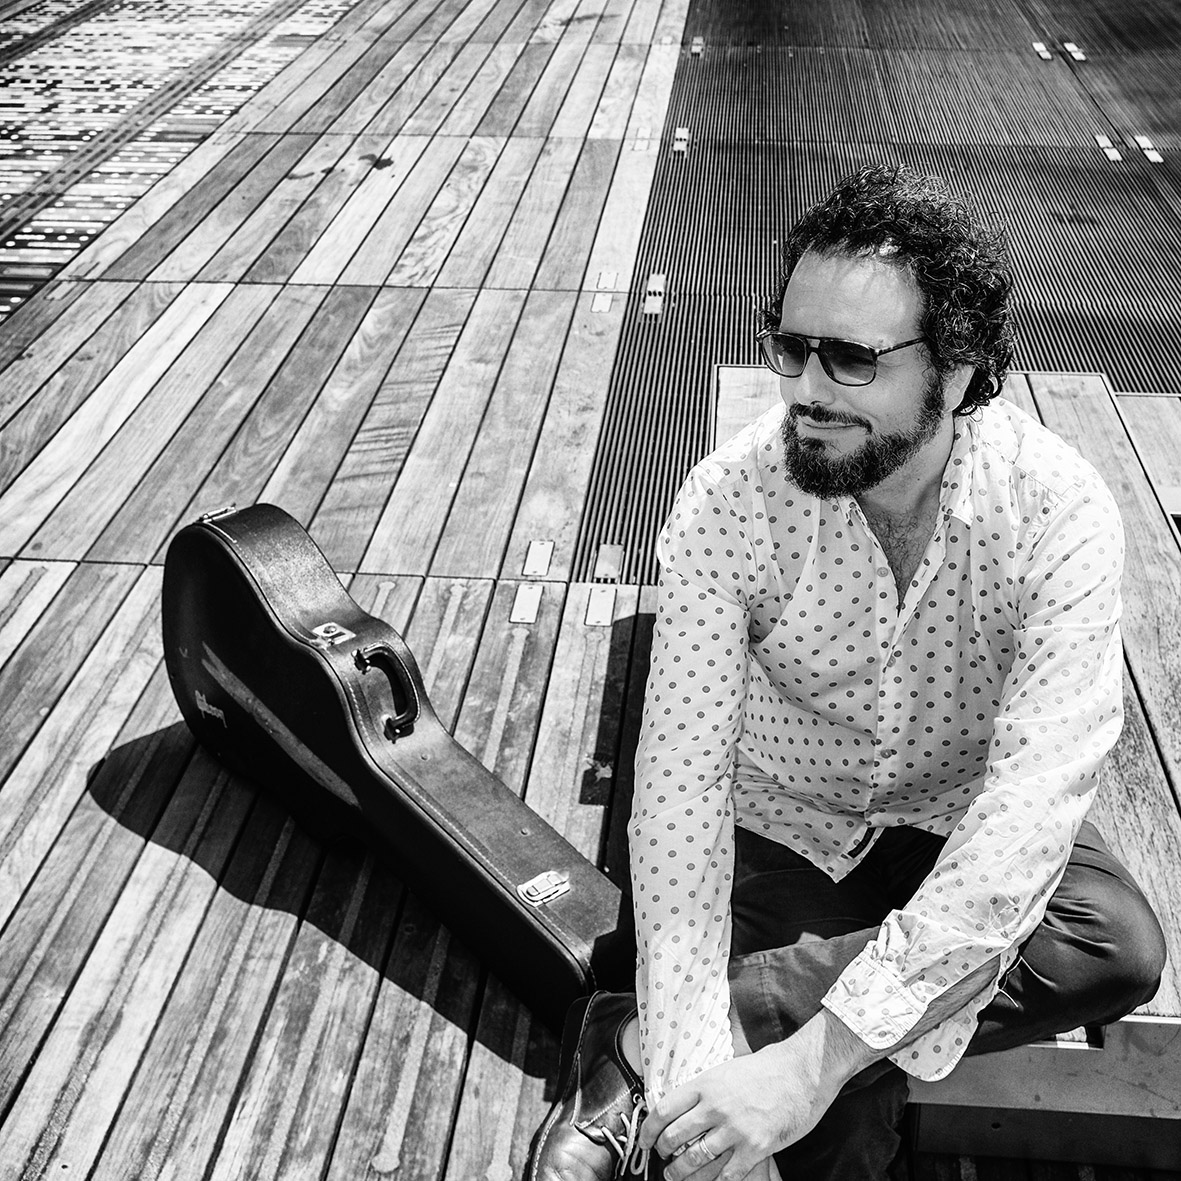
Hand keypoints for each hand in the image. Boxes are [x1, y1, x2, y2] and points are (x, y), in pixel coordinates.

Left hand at [639, 1011, 876, 1180]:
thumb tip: (681, 1108)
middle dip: (664, 1153)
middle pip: (676, 1137)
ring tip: (677, 1176)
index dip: (649, 1130)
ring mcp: (735, 1129)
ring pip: (696, 1160)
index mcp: (705, 1084)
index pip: (664, 1109)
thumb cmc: (765, 1069)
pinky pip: (726, 1175)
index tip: (645, 1141)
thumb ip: (704, 1090)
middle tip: (663, 1160)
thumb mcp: (725, 1070)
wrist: (800, 1072)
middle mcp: (715, 1107)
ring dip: (682, 1173)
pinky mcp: (755, 1148)